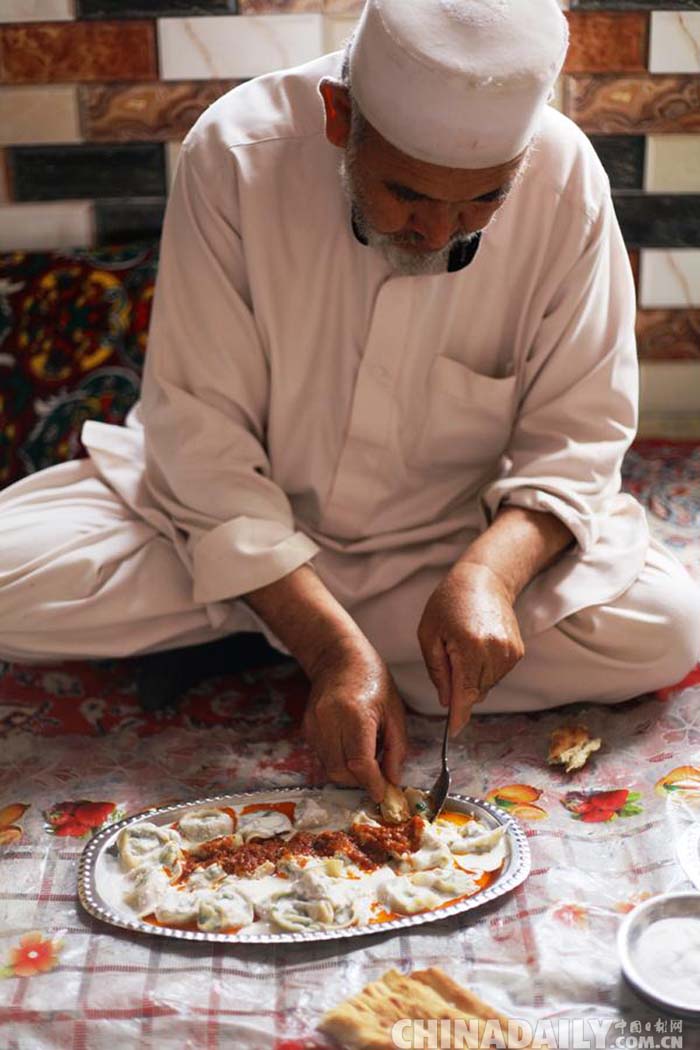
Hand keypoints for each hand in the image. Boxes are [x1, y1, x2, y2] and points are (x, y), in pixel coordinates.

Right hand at [302, 644, 407, 802]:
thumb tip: (392, 780)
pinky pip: (323, 757)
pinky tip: (351, 745)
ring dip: (350, 772)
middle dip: (361, 781)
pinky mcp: (307, 728)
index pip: (360, 763)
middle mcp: (329, 720)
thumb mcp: (395, 711)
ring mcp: (314, 724)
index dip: (372, 784)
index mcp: (355, 714)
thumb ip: (397, 749)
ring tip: (366, 752)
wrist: (339, 658)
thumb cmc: (372, 679)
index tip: (383, 793)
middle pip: (341, 771)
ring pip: (330, 768)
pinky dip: (339, 760)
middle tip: (378, 776)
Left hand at [417, 562, 524, 735]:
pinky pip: (497, 675)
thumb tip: (446, 702)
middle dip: (459, 689)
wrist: (484, 580)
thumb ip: (437, 671)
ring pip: (486, 686)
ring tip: (464, 648)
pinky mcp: (518, 652)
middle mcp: (495, 651)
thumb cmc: (448, 604)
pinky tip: (477, 648)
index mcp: (469, 646)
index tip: (453, 732)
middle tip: (449, 659)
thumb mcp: (429, 634)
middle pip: (475, 692)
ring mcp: (510, 652)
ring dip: (472, 679)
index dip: (458, 715)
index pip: (465, 692)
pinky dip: (484, 671)